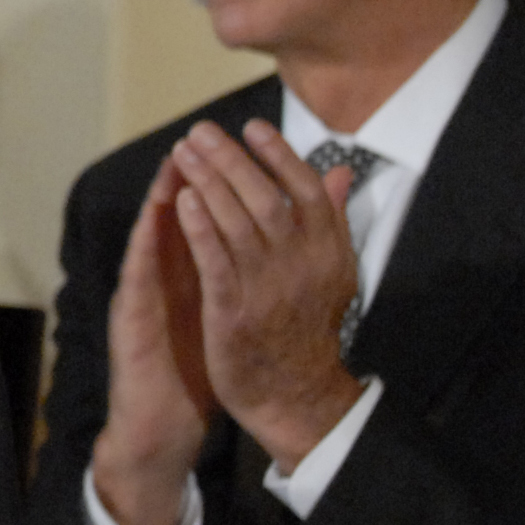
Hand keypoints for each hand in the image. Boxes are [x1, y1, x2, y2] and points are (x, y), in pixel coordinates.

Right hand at [92, 162, 214, 524]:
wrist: (164, 422)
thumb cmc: (195, 366)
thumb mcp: (228, 315)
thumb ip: (246, 276)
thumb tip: (281, 245)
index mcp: (193, 276)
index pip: (207, 221)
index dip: (224, 185)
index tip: (245, 148)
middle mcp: (165, 279)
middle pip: (177, 218)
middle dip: (192, 175)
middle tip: (203, 138)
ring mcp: (144, 295)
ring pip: (154, 235)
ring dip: (163, 196)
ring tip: (178, 160)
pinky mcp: (130, 317)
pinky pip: (140, 271)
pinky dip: (150, 241)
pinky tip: (160, 216)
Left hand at [164, 120, 362, 470]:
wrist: (297, 396)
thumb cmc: (307, 326)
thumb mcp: (332, 271)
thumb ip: (332, 219)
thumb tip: (342, 171)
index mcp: (329, 253)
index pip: (308, 191)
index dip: (280, 156)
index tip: (252, 127)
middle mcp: (304, 267)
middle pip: (268, 199)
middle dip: (232, 159)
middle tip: (202, 130)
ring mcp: (270, 290)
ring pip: (239, 224)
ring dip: (209, 183)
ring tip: (184, 152)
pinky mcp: (236, 313)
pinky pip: (217, 263)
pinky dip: (201, 229)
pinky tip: (182, 201)